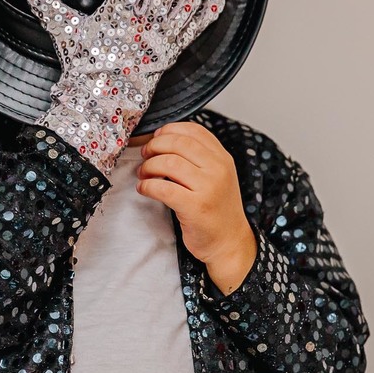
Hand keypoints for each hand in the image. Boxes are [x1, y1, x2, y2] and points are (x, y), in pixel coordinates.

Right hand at [26, 0, 224, 175]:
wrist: (99, 104)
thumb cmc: (81, 67)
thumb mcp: (63, 32)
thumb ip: (50, 7)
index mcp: (118, 12)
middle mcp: (142, 22)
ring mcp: (159, 38)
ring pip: (185, 4)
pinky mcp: (171, 54)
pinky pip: (194, 30)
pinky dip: (208, 14)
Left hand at [136, 121, 256, 293]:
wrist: (229, 242)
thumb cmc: (218, 210)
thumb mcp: (218, 177)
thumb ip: (200, 158)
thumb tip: (165, 140)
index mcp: (223, 158)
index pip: (194, 130)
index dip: (170, 130)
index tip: (157, 137)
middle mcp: (218, 169)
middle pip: (179, 143)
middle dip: (155, 146)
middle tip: (145, 155)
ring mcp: (208, 188)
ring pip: (169, 163)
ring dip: (149, 166)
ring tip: (144, 174)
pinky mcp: (196, 207)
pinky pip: (163, 188)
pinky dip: (148, 186)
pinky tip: (144, 189)